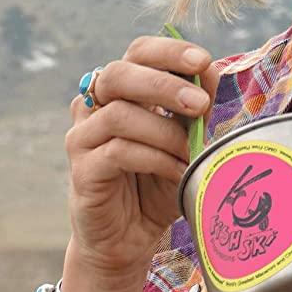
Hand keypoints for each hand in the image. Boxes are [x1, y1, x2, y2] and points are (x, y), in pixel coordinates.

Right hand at [65, 34, 220, 287]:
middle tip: (200, 104)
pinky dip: (155, 159)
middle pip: (119, 74)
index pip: (137, 53)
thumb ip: (193, 110)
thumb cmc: (156, 186)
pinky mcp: (82, 170)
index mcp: (121, 92)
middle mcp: (94, 108)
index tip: (202, 61)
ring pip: (119, 114)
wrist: (129, 240)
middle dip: (163, 84)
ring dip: (164, 131)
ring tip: (190, 152)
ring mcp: (83, 138)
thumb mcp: (184, 143)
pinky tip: (177, 172)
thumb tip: (210, 72)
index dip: (168, 51)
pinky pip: (118, 151)